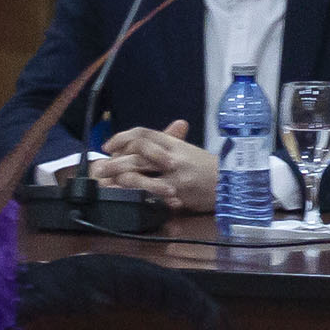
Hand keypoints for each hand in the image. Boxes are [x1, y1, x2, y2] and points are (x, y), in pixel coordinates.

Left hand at [97, 122, 217, 211]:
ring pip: (141, 170)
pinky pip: (153, 190)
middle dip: (114, 160)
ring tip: (105, 183)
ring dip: (119, 176)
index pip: (143, 133)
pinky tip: (127, 196)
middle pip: (137, 152)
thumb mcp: (187, 151)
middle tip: (98, 168)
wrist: (231, 183)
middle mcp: (172, 154)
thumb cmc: (207, 169)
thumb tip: (140, 143)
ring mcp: (175, 172)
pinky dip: (138, 193)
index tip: (108, 146)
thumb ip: (167, 144)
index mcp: (173, 142)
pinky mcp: (178, 190)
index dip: (122, 137)